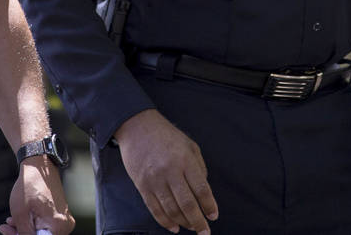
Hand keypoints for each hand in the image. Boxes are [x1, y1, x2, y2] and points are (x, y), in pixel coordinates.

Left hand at [0, 157, 73, 234]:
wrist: (38, 165)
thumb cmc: (29, 186)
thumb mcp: (21, 214)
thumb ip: (23, 234)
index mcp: (58, 226)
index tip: (9, 234)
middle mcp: (65, 225)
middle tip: (5, 229)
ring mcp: (64, 219)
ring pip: (41, 232)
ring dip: (24, 230)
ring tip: (9, 222)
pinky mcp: (59, 215)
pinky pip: (44, 225)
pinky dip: (31, 223)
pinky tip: (17, 218)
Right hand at [114, 109, 217, 234]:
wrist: (137, 126)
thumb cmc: (167, 136)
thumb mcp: (189, 145)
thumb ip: (199, 168)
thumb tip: (203, 193)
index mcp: (185, 160)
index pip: (201, 189)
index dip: (209, 205)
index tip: (213, 216)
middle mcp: (170, 171)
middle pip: (187, 204)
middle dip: (198, 222)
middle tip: (205, 232)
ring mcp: (154, 179)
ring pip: (171, 210)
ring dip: (184, 222)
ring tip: (191, 227)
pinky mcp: (142, 185)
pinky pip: (155, 209)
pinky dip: (165, 222)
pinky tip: (174, 227)